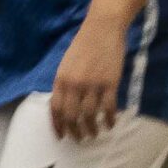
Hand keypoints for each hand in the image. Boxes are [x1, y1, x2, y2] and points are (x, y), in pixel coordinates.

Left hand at [50, 15, 127, 141]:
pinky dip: (110, 118)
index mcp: (60, 80)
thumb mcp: (67, 65)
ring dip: (92, 128)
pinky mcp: (110, 82)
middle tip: (81, 138)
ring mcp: (93, 84)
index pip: (55, 109)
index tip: (63, 136)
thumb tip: (67, 104)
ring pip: (90, 114)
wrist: (103, 29)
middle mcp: (74, 84)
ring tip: (96, 134)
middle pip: (72, 115)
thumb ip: (65, 84)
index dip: (58, 125)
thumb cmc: (85, 45)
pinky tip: (112, 124)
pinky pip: (109, 107)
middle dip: (75, 131)